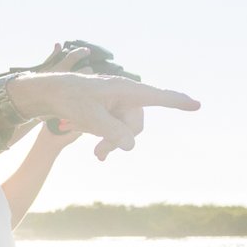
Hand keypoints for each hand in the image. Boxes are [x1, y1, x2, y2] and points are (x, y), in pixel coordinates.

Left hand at [14, 72, 198, 160]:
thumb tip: (131, 145)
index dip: (177, 102)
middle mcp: (125, 96)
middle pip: (136, 125)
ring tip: (94, 154)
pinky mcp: (110, 111)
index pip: (157, 97)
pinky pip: (116, 129)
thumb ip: (113, 132)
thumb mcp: (90, 118)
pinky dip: (105, 138)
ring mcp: (118, 104)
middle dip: (119, 141)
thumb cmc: (70, 100)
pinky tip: (90, 143)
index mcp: (125, 90)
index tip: (197, 105)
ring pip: (126, 131)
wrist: (49, 93)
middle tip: (99, 156)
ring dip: (110, 143)